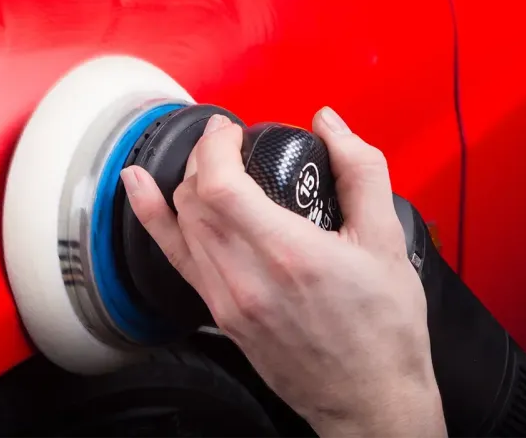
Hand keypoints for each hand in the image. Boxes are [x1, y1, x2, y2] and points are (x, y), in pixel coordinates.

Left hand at [121, 107, 444, 437]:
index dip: (216, 146)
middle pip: (194, 198)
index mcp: (288, 255)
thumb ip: (360, 171)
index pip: (219, 185)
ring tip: (214, 165)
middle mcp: (247, 279)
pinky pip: (174, 256)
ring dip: (191, 184)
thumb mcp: (387, 241)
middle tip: (229, 143)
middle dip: (205, 158)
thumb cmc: (382, 331)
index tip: (231, 130)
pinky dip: (153, 217)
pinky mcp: (219, 315)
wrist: (370, 401)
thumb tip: (330, 124)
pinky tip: (138, 188)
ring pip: (182, 223)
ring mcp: (226, 300)